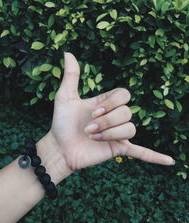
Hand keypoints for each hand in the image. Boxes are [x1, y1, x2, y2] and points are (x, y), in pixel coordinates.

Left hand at [47, 52, 173, 171]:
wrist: (60, 148)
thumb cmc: (61, 124)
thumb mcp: (66, 97)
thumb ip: (72, 76)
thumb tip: (68, 52)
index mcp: (106, 104)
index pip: (124, 95)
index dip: (112, 103)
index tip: (93, 112)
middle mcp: (114, 118)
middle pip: (127, 113)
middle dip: (107, 121)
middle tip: (88, 129)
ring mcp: (117, 134)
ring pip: (130, 128)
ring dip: (110, 133)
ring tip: (93, 138)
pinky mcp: (118, 149)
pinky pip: (141, 152)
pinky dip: (155, 156)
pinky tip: (170, 161)